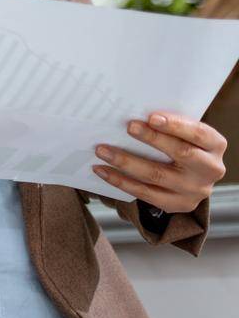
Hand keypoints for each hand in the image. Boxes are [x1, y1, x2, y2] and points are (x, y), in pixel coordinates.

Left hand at [94, 112, 225, 214]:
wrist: (192, 179)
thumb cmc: (184, 146)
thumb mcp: (186, 135)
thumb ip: (170, 126)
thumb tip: (134, 113)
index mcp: (215, 146)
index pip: (199, 134)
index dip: (176, 126)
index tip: (152, 117)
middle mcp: (210, 169)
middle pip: (180, 153)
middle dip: (152, 139)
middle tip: (128, 127)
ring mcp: (194, 190)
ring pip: (156, 175)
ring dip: (125, 161)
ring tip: (102, 150)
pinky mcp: (176, 204)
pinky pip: (143, 193)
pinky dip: (120, 181)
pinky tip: (102, 170)